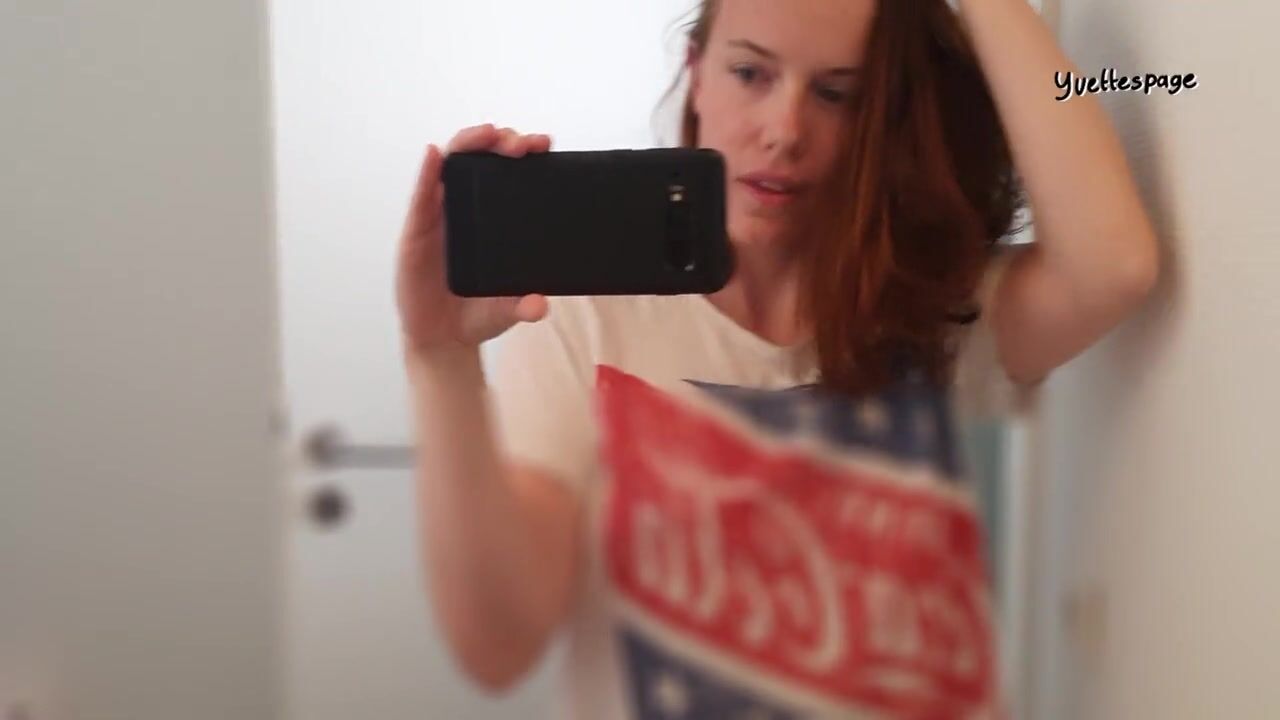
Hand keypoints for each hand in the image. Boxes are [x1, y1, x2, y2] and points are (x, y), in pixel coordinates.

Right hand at [395, 124, 552, 357]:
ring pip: (451, 165)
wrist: (443, 340)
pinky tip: (434, 155)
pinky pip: (421, 196)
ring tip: (487, 134)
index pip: (508, 173)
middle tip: (522, 143)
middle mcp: (466, 210)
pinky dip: (427, 172)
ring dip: (468, 143)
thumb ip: (525, 306)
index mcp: (492, 219)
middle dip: (501, 140)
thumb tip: (540, 304)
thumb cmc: (477, 314)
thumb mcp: (508, 310)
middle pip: (481, 159)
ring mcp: (439, 217)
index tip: (544, 145)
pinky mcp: (416, 231)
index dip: (523, 153)